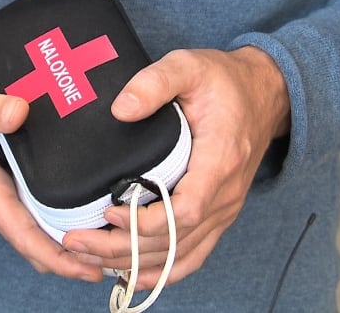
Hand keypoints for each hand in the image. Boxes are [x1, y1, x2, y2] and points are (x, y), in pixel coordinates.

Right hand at [0, 53, 103, 282]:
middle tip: (114, 258)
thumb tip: (21, 112)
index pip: (24, 236)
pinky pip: (25, 211)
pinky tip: (72, 208)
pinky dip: (50, 219)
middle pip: (33, 241)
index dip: (59, 258)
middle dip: (71, 256)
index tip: (91, 271)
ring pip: (29, 228)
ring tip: (102, 240)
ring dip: (62, 240)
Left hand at [62, 47, 289, 288]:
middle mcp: (225, 196)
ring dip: (134, 264)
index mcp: (219, 161)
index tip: (109, 214)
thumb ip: (155, 82)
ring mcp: (223, 211)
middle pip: (174, 242)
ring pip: (179, 256)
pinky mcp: (216, 215)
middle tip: (77, 243)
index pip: (186, 211)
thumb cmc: (223, 81)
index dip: (146, 222)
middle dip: (122, 249)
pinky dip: (161, 271)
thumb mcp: (189, 65)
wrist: (262, 94)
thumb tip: (120, 109)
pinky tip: (129, 274)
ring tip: (88, 259)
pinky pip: (191, 256)